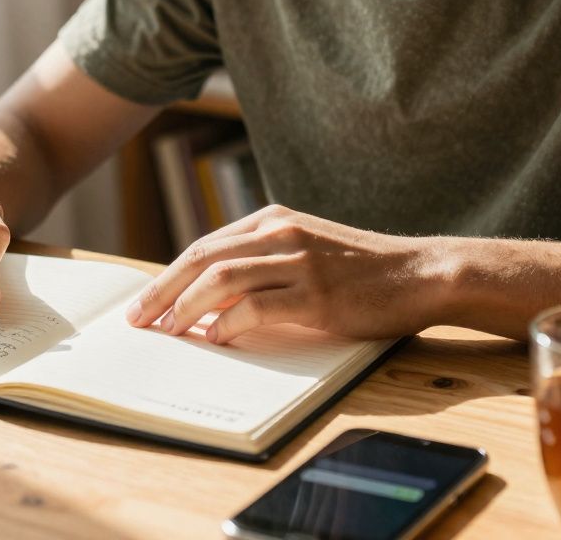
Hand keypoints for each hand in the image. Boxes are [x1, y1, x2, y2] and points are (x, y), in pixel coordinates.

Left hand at [125, 205, 449, 342]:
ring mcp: (299, 262)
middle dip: (162, 290)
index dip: (169, 275)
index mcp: (273, 220)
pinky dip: (228, 325)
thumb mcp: (306, 250)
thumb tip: (210, 303)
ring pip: (220, 279)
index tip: (145, 301)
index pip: (205, 245)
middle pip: (201, 258)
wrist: (422, 274)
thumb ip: (262, 264)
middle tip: (139, 319)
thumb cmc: (362, 270)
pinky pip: (256, 308)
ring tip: (168, 331)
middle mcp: (280, 233)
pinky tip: (217, 339)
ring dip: (186, 307)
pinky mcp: (317, 295)